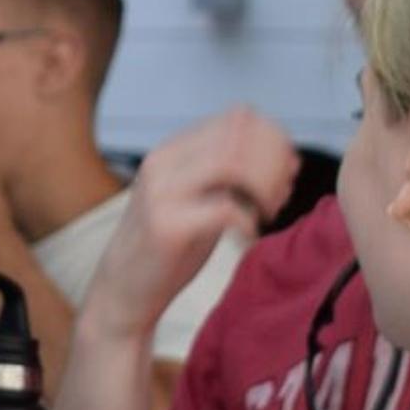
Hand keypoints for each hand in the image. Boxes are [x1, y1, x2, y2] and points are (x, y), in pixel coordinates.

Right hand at [86, 107, 295, 336]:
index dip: (272, 139)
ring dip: (263, 188)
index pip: (237, 118)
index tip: (287, 170)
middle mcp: (163, 163)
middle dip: (273, 163)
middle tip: (280, 196)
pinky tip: (246, 239)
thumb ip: (230, 177)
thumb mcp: (195, 200)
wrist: (122, 292)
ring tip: (266, 213)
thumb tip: (287, 160)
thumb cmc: (166, 249)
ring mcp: (162, 193)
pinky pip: (227, 209)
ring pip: (234, 164)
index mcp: (171, 151)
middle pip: (239, 135)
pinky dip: (249, 223)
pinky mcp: (168, 226)